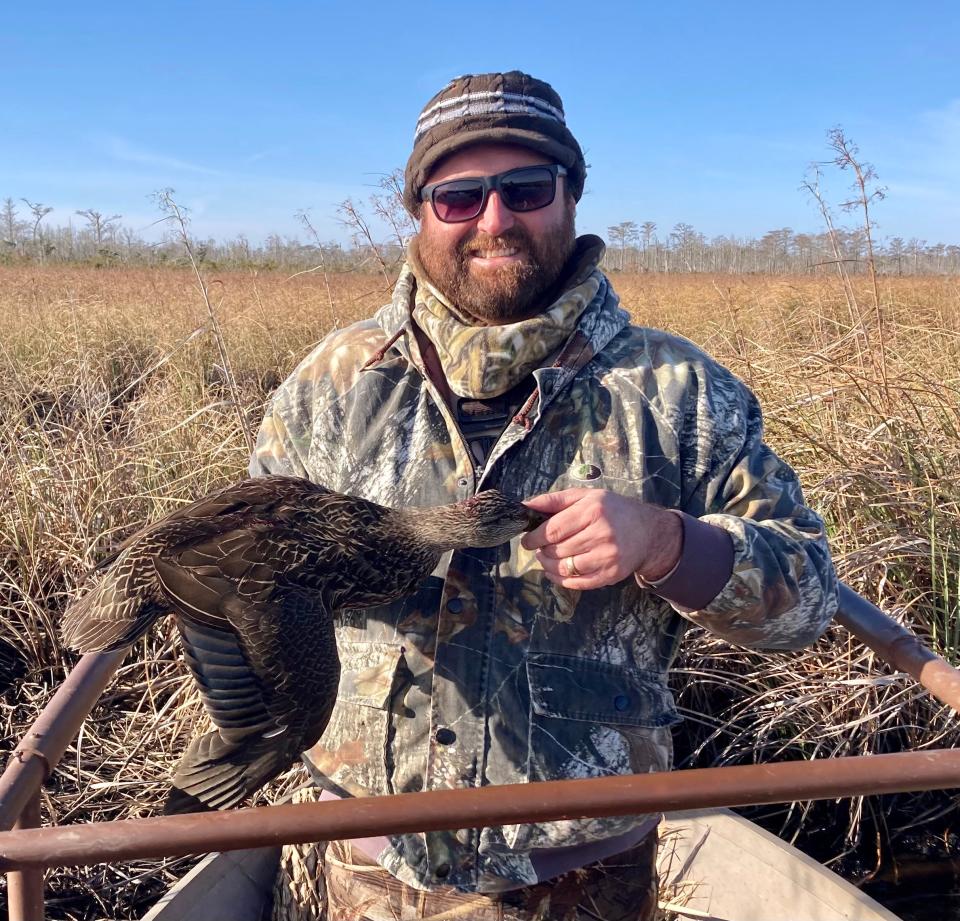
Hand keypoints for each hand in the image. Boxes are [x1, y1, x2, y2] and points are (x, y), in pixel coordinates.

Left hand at [521, 489, 682, 589]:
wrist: (649, 532)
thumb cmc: (613, 511)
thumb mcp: (586, 497)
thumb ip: (554, 500)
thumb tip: (525, 506)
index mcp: (593, 511)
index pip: (553, 530)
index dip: (534, 538)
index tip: (527, 541)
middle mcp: (601, 533)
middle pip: (557, 550)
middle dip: (541, 552)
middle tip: (539, 549)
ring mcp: (607, 557)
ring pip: (565, 568)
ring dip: (549, 566)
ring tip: (546, 559)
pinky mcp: (611, 575)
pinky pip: (578, 583)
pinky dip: (561, 580)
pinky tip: (556, 572)